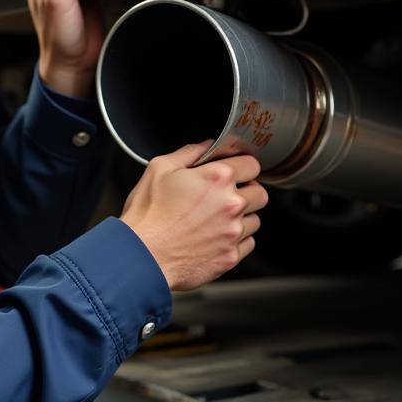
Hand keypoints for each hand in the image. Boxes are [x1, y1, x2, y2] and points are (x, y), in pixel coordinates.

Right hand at [120, 142, 266, 290]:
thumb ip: (188, 152)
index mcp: (217, 178)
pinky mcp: (231, 256)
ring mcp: (233, 233)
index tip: (235, 170)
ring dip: (242, 217)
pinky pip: (248, 244)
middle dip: (247, 191)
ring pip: (255, 220)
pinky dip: (236, 239)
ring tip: (216, 218)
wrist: (141, 256)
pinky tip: (215, 236)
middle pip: (260, 193)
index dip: (242, 165)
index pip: (252, 164)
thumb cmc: (147, 215)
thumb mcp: (159, 169)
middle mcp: (231, 204)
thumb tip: (205, 145)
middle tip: (225, 195)